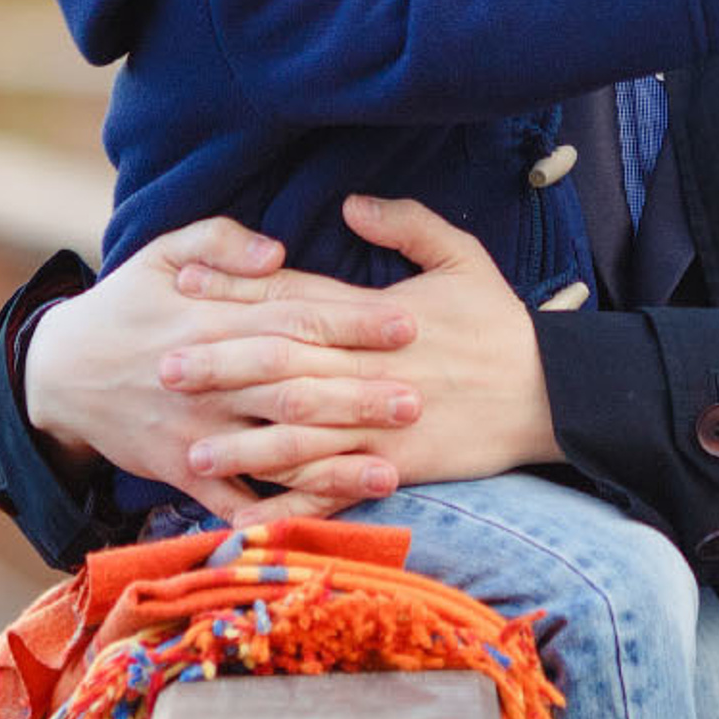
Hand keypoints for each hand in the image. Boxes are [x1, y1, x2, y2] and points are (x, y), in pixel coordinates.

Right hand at [22, 217, 420, 522]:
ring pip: (271, 450)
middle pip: (293, 388)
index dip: (352, 324)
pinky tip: (321, 522)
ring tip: (389, 472)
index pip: (295, 319)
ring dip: (331, 465)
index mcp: (213, 320)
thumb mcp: (164, 253)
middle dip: (356, 398)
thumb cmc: (129, 303)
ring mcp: (196, 430)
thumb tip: (277, 250)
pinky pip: (232, 499)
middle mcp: (209, 379)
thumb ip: (221, 240)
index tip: (407, 325)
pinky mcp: (181, 470)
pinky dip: (274, 514)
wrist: (59, 373)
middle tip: (415, 402)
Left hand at [174, 196, 560, 495]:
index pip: (299, 299)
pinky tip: (253, 514)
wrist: (554, 390)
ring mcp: (385, 420)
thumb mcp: (463, 257)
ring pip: (303, 433)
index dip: (240, 292)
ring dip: (245, 444)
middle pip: (287, 366)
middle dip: (222, 367)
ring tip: (193, 450)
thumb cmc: (503, 324)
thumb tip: (350, 204)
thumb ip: (408, 225)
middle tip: (164, 367)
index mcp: (381, 317)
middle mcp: (374, 368)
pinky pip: (337, 487)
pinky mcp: (400, 463)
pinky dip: (294, 504)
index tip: (187, 285)